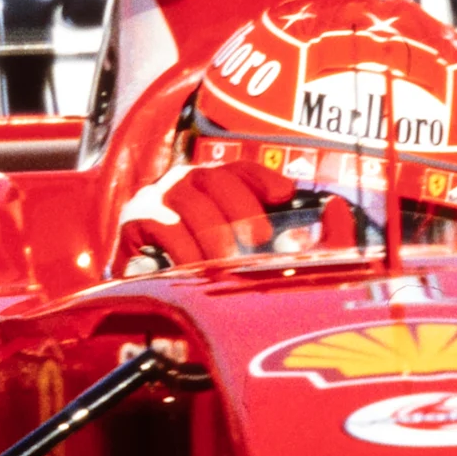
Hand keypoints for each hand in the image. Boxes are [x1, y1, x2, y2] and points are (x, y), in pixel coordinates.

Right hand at [114, 162, 299, 273]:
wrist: (138, 285)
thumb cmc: (196, 267)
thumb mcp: (233, 247)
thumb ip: (276, 235)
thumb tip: (321, 221)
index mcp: (212, 182)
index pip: (240, 169)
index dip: (263, 179)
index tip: (285, 195)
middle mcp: (184, 180)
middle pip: (217, 180)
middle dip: (242, 209)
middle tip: (259, 239)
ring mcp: (158, 197)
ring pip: (193, 205)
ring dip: (215, 235)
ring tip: (228, 262)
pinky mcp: (135, 219)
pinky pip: (165, 227)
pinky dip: (185, 249)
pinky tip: (196, 268)